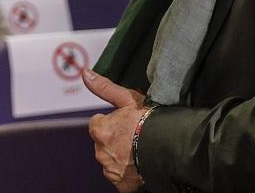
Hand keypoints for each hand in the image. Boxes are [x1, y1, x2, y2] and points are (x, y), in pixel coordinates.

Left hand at [83, 68, 146, 191]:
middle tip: (134, 136)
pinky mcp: (122, 185)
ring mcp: (111, 170)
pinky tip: (141, 165)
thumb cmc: (150, 121)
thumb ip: (105, 88)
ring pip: (111, 162)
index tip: (125, 123)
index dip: (112, 122)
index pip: (98, 124)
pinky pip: (121, 179)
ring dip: (121, 157)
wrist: (169, 147)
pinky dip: (129, 174)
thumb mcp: (128, 99)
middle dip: (115, 140)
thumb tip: (86, 73)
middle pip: (103, 144)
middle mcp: (101, 152)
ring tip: (140, 150)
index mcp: (100, 130)